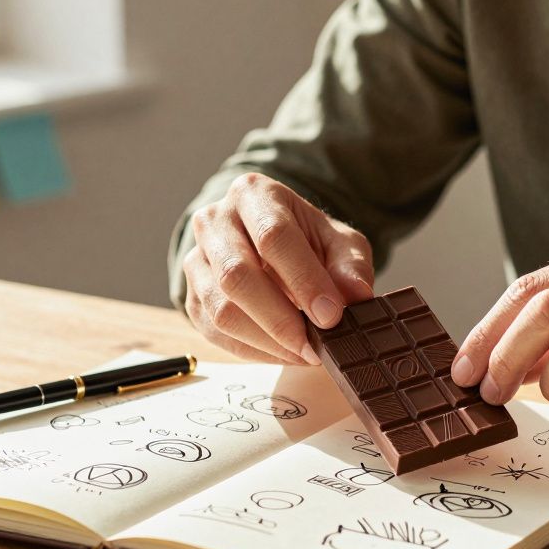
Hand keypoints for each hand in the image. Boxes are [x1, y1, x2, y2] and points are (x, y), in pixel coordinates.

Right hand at [183, 172, 374, 364]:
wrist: (273, 245)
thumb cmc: (308, 242)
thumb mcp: (340, 243)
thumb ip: (351, 267)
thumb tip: (356, 296)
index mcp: (254, 194)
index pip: (274, 236)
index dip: (303, 280)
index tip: (330, 315)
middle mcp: (215, 221)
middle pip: (237, 275)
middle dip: (281, 319)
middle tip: (316, 345)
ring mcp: (196, 260)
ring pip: (222, 310)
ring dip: (267, 341)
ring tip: (305, 352)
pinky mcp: (192, 297)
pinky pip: (216, 333)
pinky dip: (254, 351)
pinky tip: (285, 353)